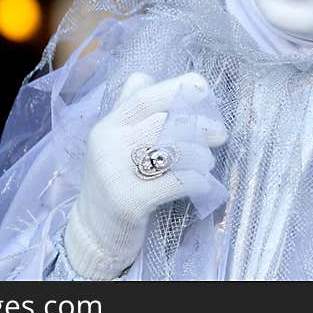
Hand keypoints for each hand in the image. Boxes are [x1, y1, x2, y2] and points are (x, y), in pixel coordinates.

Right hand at [63, 71, 226, 278]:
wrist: (93, 234)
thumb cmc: (115, 183)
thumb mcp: (114, 143)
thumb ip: (130, 110)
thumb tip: (149, 77)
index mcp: (107, 126)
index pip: (144, 97)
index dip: (177, 88)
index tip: (204, 89)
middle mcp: (108, 145)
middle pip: (163, 121)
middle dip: (199, 125)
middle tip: (219, 134)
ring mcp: (116, 174)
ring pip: (172, 150)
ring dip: (200, 155)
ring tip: (206, 162)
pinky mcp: (129, 202)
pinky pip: (175, 182)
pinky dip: (197, 180)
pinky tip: (203, 183)